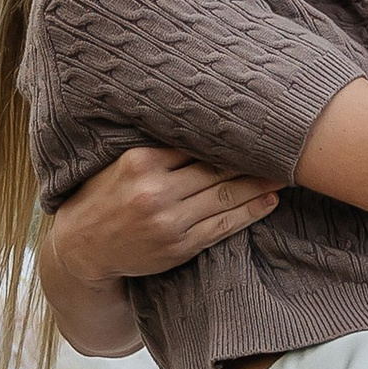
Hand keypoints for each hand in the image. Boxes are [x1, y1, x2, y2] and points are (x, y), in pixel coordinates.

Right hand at [46, 144, 276, 301]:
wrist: (80, 248)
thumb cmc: (102, 196)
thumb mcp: (119, 163)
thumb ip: (156, 147)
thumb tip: (201, 120)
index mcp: (140, 162)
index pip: (195, 142)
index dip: (229, 134)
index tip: (256, 122)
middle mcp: (155, 192)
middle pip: (216, 168)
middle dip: (253, 157)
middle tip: (287, 144)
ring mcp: (169, 222)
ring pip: (225, 197)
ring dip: (260, 184)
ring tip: (286, 171)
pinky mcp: (179, 247)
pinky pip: (222, 227)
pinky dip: (249, 213)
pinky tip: (269, 201)